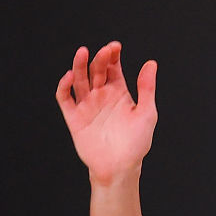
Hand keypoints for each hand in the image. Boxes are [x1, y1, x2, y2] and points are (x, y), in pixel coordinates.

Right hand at [55, 42, 157, 184]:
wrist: (120, 167)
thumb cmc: (136, 143)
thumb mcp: (147, 113)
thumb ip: (147, 88)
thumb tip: (151, 63)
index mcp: (119, 93)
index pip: (113, 68)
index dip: (112, 56)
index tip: (115, 47)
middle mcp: (102, 96)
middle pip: (96, 70)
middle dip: (99, 59)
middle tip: (104, 52)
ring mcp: (87, 105)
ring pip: (79, 79)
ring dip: (79, 65)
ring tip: (83, 52)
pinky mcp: (74, 117)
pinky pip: (64, 97)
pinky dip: (64, 86)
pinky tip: (69, 77)